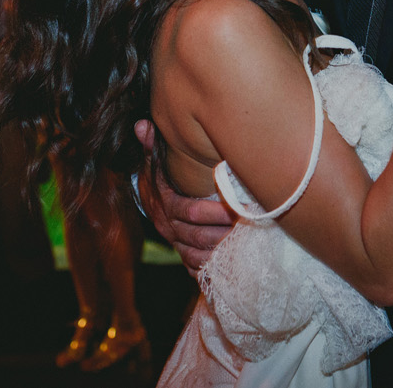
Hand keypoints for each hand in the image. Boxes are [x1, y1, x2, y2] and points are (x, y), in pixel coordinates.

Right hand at [133, 119, 234, 273]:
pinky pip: (198, 269)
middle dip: (224, 232)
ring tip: (247, 242)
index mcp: (165, 206)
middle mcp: (169, 229)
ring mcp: (177, 246)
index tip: (240, 207)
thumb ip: (150, 145)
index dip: (215, 211)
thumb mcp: (154, 161)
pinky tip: (234, 260)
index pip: (188, 211)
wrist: (150, 206)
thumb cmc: (161, 179)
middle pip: (196, 235)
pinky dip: (215, 267)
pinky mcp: (185, 259)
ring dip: (222, 251)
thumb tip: (142, 124)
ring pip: (198, 256)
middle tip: (250, 225)